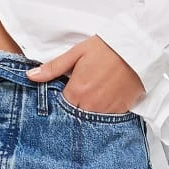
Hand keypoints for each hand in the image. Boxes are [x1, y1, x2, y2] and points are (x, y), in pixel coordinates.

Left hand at [26, 35, 142, 114]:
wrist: (137, 49)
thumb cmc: (106, 48)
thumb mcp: (76, 53)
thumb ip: (53, 68)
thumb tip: (31, 76)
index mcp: (77, 92)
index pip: (59, 108)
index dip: (59, 102)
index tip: (62, 95)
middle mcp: (91, 105)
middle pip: (74, 116)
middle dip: (72, 110)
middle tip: (77, 96)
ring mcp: (107, 110)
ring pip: (90, 120)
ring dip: (87, 113)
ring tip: (91, 98)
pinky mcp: (121, 111)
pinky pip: (107, 120)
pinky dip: (102, 113)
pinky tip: (103, 101)